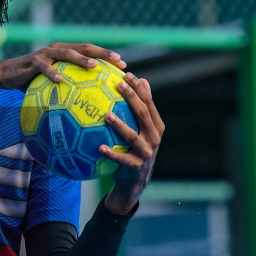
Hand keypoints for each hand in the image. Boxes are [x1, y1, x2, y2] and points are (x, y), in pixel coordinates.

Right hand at [0, 43, 124, 92]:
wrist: (7, 75)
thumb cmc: (32, 82)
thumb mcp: (52, 84)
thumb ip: (69, 89)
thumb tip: (88, 106)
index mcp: (66, 52)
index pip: (91, 51)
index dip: (108, 56)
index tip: (124, 65)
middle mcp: (58, 49)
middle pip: (84, 47)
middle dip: (102, 53)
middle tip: (118, 61)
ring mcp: (46, 54)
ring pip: (67, 53)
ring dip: (82, 59)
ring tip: (94, 66)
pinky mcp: (33, 61)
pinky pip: (44, 67)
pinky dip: (53, 73)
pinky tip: (61, 81)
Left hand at [103, 72, 161, 214]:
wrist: (135, 181)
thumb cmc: (134, 150)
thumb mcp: (141, 130)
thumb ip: (142, 109)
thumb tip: (143, 80)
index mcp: (156, 126)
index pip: (149, 103)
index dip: (139, 88)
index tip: (127, 74)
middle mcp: (154, 138)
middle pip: (143, 114)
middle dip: (131, 98)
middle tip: (117, 85)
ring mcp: (146, 153)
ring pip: (133, 136)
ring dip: (119, 125)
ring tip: (106, 115)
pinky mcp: (136, 167)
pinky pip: (122, 159)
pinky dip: (111, 154)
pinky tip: (99, 147)